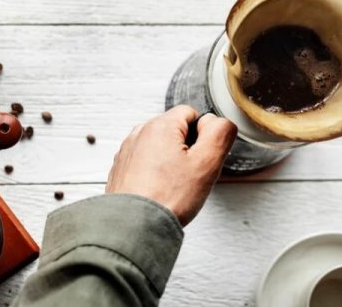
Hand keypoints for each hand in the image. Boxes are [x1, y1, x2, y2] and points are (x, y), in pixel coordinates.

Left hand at [105, 105, 236, 225]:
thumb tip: (218, 122)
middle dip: (187, 149)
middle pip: (175, 131)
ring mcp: (127, 152)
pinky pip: (145, 163)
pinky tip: (159, 192)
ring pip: (160, 148)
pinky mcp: (121, 170)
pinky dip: (154, 174)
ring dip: (170, 162)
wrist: (133, 227)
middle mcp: (139, 133)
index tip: (201, 158)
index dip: (204, 135)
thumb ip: (220, 133)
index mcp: (160, 126)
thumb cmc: (167, 199)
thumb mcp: (207, 163)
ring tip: (173, 187)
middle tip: (190, 175)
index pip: (192, 113)